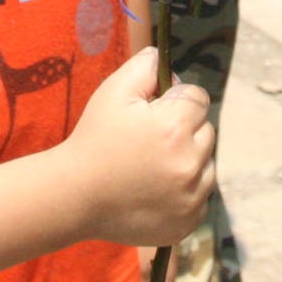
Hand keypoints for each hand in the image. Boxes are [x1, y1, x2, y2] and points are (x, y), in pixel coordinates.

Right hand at [63, 48, 215, 244]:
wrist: (74, 196)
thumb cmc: (93, 140)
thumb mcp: (113, 92)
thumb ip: (144, 67)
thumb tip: (163, 58)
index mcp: (176, 128)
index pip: (199, 98)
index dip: (177, 101)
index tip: (156, 111)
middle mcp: (190, 163)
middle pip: (206, 132)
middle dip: (184, 130)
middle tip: (150, 140)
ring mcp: (191, 197)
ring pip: (206, 166)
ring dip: (188, 161)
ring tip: (151, 166)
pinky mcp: (187, 222)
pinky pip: (200, 198)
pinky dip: (185, 193)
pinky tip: (155, 190)